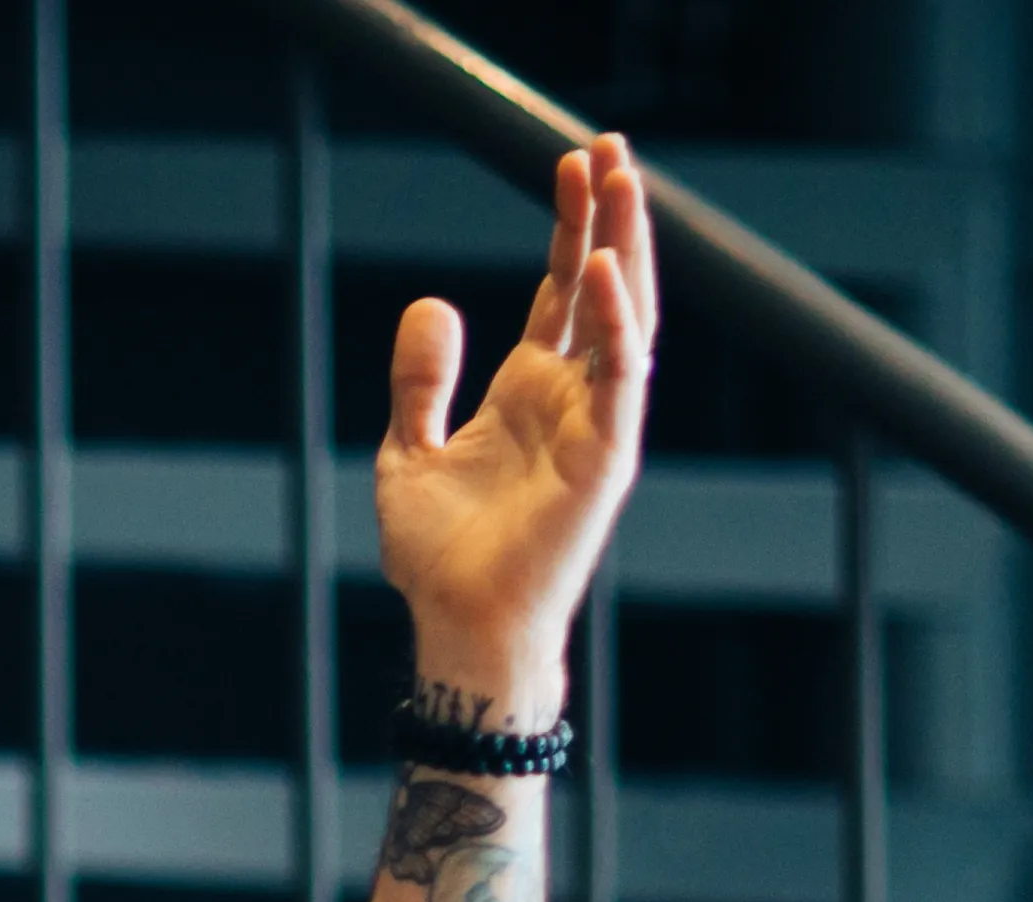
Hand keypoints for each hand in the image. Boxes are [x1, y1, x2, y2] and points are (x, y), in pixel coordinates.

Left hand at [373, 134, 656, 717]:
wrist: (457, 624)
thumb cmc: (439, 555)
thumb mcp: (407, 452)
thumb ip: (420, 381)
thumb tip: (433, 303)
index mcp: (531, 390)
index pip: (562, 289)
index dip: (569, 225)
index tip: (570, 161)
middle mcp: (574, 398)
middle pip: (603, 287)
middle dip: (609, 217)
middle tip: (609, 146)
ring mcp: (597, 424)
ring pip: (624, 318)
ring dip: (625, 248)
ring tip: (620, 180)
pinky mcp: (606, 457)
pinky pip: (621, 378)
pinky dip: (614, 323)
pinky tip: (599, 268)